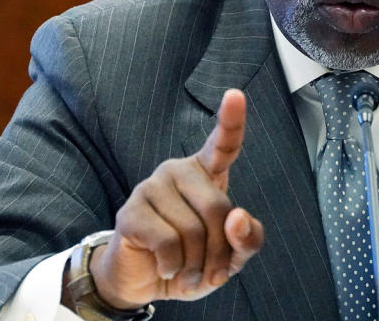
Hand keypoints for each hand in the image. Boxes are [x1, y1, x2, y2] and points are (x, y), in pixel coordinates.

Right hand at [87, 89, 263, 307]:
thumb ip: (247, 239)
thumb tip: (238, 219)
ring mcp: (152, 187)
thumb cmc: (192, 259)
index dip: (231, 120)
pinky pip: (167, 242)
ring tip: (187, 273)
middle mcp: (178, 171)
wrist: (145, 283)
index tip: (235, 95)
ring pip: (192, 231)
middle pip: (217, 207)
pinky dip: (173, 267)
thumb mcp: (230, 257)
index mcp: (207, 173)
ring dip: (196, 266)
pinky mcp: (131, 211)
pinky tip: (166, 269)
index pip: (223, 144)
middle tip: (212, 273)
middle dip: (220, 251)